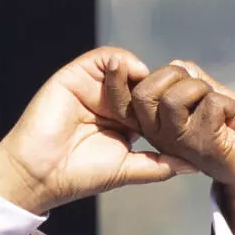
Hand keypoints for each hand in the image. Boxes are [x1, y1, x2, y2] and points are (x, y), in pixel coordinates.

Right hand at [0, 46, 193, 215]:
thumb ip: (159, 164)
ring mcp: (92, 88)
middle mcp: (109, 103)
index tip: (193, 107)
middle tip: (181, 89)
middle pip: (143, 84)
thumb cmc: (80, 176)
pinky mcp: (75, 77)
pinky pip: (103, 58)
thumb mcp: (128, 169)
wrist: (41, 174)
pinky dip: (121, 61)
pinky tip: (134, 73)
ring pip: (126, 69)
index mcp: (123, 123)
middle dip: (163, 86)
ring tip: (157, 85)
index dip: (172, 105)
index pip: (153, 105)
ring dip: (144, 74)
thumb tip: (194, 166)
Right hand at [126, 59, 234, 223]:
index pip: (124, 99)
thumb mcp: (204, 98)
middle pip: (144, 93)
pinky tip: (233, 122)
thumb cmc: (228, 131)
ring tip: (217, 104)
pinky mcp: (205, 146)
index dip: (121, 78)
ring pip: (174, 98)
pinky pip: (212, 105)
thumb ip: (188, 80)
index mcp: (153, 122)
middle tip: (199, 89)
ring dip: (202, 89)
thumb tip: (177, 64)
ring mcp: (180, 142)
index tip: (142, 67)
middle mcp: (159, 135)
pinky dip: (229, 105)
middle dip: (174, 75)